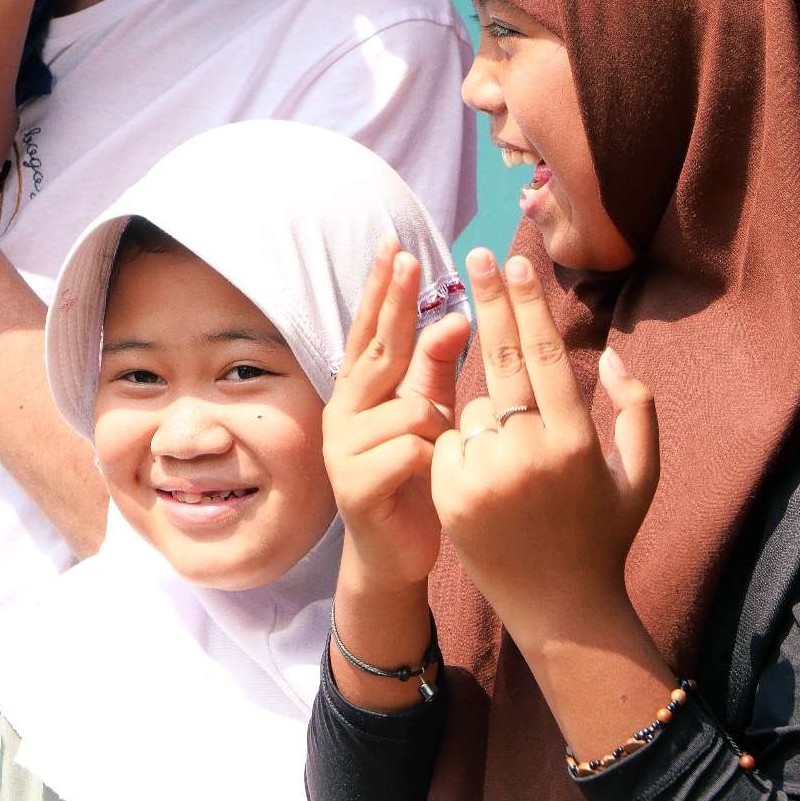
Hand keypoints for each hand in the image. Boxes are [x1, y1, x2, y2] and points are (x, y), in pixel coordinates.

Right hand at [324, 244, 468, 590]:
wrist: (394, 555)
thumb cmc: (414, 478)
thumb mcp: (427, 418)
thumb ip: (434, 372)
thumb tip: (456, 317)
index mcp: (358, 394)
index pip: (370, 331)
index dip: (380, 290)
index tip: (394, 245)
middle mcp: (343, 414)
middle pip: (377, 351)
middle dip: (394, 304)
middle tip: (409, 260)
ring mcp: (343, 450)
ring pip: (408, 409)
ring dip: (436, 426)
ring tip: (439, 455)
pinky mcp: (355, 486)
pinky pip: (410, 451)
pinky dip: (433, 460)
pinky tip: (431, 478)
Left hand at [431, 250, 659, 648]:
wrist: (559, 611)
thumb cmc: (604, 537)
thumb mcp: (641, 474)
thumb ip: (638, 408)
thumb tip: (610, 353)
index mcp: (575, 441)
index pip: (544, 356)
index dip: (525, 306)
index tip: (511, 263)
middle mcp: (528, 454)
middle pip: (499, 360)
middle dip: (486, 301)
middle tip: (471, 255)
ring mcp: (485, 476)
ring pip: (476, 411)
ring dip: (490, 419)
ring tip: (516, 469)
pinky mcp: (450, 496)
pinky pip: (452, 443)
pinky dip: (465, 449)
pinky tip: (490, 484)